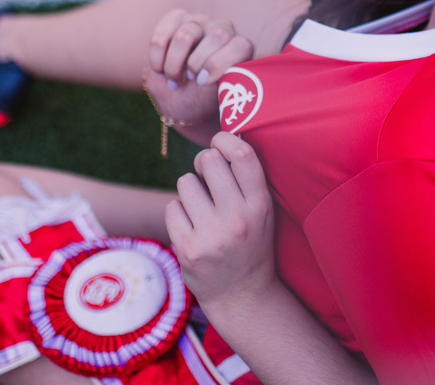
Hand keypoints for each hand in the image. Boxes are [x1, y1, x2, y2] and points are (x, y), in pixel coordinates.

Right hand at [144, 9, 253, 131]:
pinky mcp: (176, 18)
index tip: (204, 82)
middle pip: (218, 35)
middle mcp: (223, 30)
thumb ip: (228, 82)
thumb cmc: (203, 98)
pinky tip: (160, 69)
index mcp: (240, 49)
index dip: (221, 64)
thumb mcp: (218, 97)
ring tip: (173, 80)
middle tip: (190, 80)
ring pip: (185, 35)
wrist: (178, 98)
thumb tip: (227, 75)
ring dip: (173, 65)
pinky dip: (157, 57)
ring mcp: (200, 22)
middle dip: (198, 63)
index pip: (241, 46)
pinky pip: (163, 33)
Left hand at [165, 132, 275, 308]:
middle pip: (207, 160)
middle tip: (208, 178)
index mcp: (260, 205)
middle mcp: (238, 219)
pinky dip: (178, 212)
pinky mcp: (188, 249)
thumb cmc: (251, 242)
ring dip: (190, 190)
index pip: (242, 155)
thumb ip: (247, 179)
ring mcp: (212, 236)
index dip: (225, 140)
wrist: (242, 296)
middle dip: (203, 163)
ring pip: (186, 182)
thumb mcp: (263, 212)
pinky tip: (191, 227)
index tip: (219, 143)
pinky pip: (172, 207)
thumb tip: (221, 137)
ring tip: (202, 209)